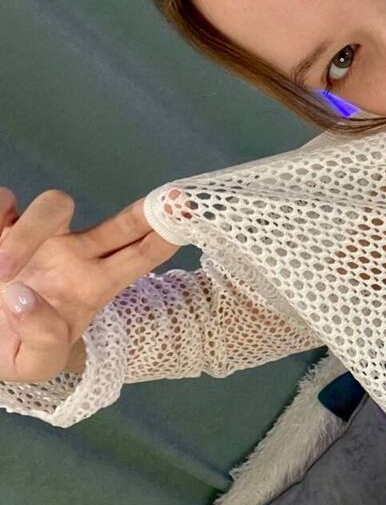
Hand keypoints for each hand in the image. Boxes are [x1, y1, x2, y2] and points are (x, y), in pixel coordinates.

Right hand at [0, 187, 181, 383]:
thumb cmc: (16, 346)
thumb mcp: (36, 362)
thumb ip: (43, 340)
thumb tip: (25, 298)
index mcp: (93, 284)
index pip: (138, 257)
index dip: (164, 238)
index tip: (188, 220)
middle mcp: (75, 253)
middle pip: (120, 224)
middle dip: (145, 213)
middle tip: (172, 202)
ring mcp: (41, 236)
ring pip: (55, 205)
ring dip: (31, 232)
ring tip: (2, 272)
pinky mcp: (0, 227)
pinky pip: (3, 202)